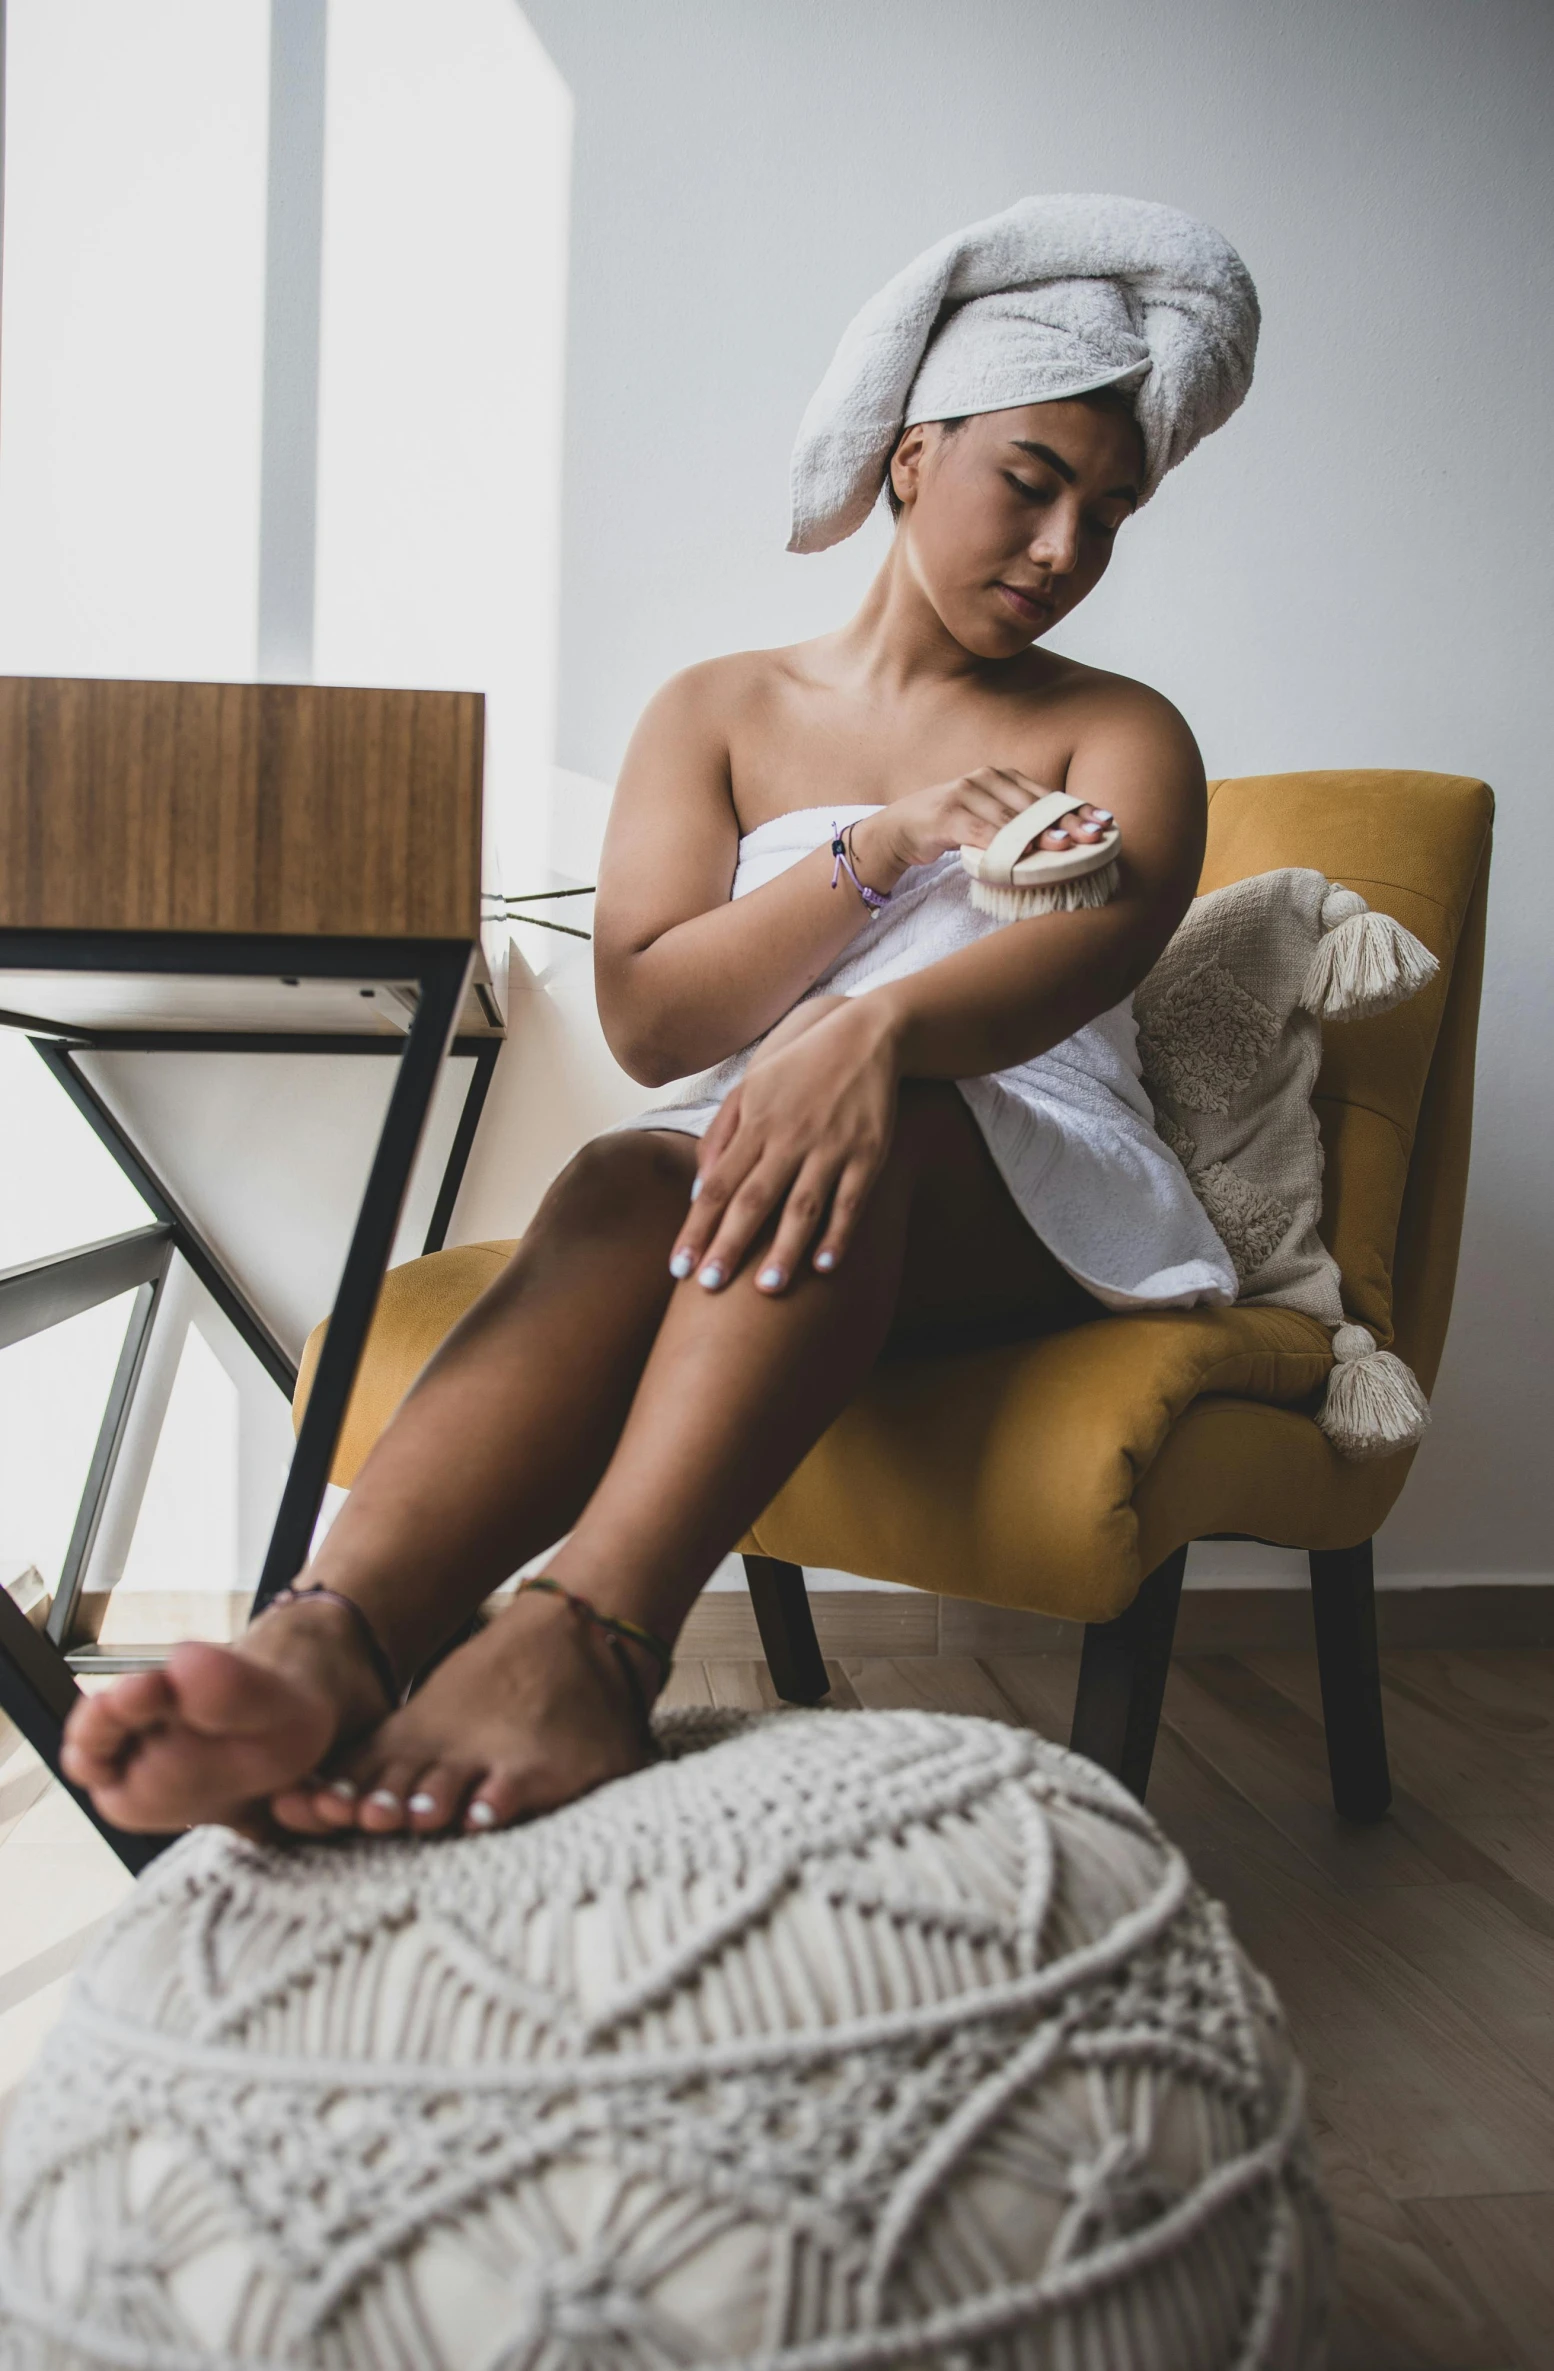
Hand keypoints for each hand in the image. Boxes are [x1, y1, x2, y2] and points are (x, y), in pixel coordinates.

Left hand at [667, 996, 898, 1292]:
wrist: (866, 1034)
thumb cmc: (798, 1066)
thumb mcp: (750, 1086)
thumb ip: (720, 1135)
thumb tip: (696, 1188)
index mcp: (755, 1125)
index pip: (716, 1186)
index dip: (696, 1229)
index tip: (679, 1268)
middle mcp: (788, 1138)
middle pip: (752, 1200)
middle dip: (729, 1245)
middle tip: (710, 1287)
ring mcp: (830, 1146)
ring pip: (802, 1206)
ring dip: (783, 1249)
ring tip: (767, 1289)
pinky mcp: (868, 1152)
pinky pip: (851, 1201)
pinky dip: (838, 1234)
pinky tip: (825, 1265)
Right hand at [848, 766, 1110, 882]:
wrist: (901, 828)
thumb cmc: (953, 825)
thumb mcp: (990, 818)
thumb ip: (1020, 822)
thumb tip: (1065, 839)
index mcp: (1002, 777)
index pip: (1047, 794)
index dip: (1077, 809)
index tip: (1104, 823)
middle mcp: (986, 779)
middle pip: (1034, 805)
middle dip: (1066, 822)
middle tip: (1093, 838)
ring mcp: (965, 794)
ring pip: (1009, 819)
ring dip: (1038, 835)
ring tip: (1064, 848)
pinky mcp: (947, 815)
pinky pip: (981, 833)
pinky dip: (1003, 846)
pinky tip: (1021, 857)